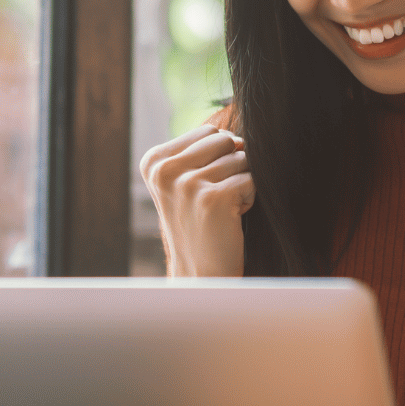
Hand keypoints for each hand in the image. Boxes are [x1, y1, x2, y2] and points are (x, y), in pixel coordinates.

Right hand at [140, 124, 251, 276]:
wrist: (201, 274)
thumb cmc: (199, 223)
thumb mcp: (184, 180)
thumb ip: (203, 150)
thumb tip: (239, 138)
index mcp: (153, 161)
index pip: (208, 131)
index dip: (217, 157)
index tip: (202, 187)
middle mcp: (165, 170)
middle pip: (224, 139)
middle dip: (231, 166)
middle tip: (215, 198)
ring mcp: (187, 184)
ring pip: (240, 158)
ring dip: (240, 183)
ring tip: (222, 209)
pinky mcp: (213, 199)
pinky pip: (251, 179)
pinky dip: (250, 198)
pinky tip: (231, 218)